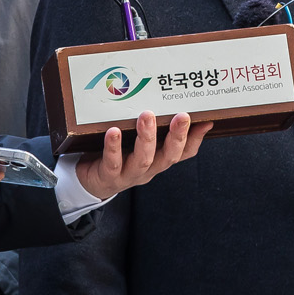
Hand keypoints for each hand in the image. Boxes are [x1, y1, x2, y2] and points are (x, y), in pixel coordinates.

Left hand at [74, 110, 212, 199]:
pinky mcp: (108, 176)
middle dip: (177, 137)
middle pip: (167, 156)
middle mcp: (147, 169)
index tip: (205, 121)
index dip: (195, 139)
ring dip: (147, 138)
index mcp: (157, 161)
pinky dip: (114, 148)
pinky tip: (113, 132)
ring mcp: (128, 175)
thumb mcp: (140, 144)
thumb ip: (157, 130)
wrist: (89, 182)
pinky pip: (112, 163)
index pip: (183, 153)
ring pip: (143, 160)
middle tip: (182, 116)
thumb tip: (177, 112)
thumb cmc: (118, 157)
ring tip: (147, 116)